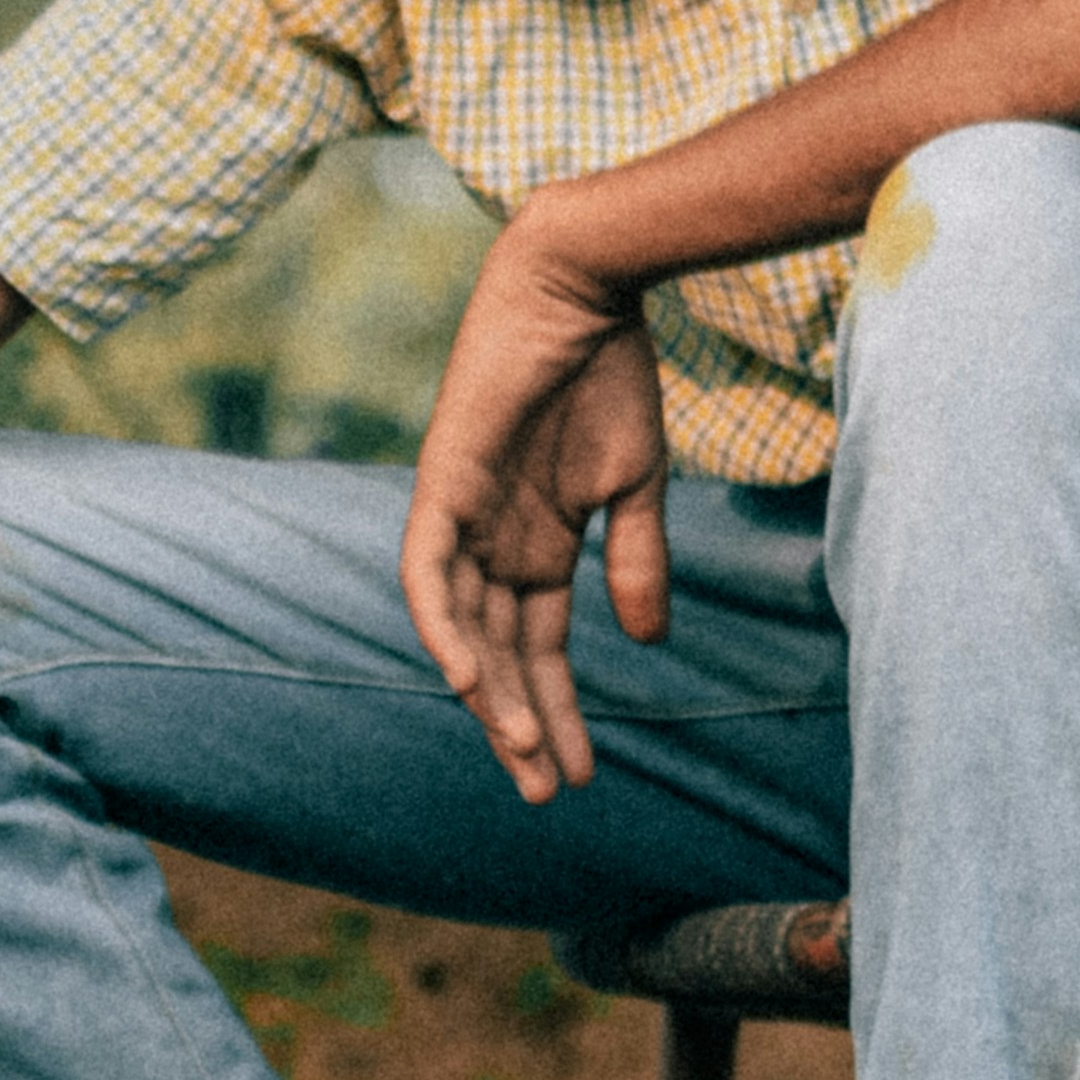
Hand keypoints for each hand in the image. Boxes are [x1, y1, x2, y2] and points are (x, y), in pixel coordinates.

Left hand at [402, 205, 671, 802]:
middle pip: (500, 654)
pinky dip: (445, 627)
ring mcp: (464, 514)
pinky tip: (470, 680)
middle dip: (522, 725)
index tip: (581, 774)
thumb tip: (649, 641)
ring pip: (463, 629)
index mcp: (538, 544)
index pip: (539, 648)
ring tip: (522, 755)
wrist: (584, 287)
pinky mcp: (442, 482)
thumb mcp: (635, 485)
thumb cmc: (611, 373)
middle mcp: (493, 541)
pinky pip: (429, 571)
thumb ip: (637, 560)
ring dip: (491, 695)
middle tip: (546, 793)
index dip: (556, 710)